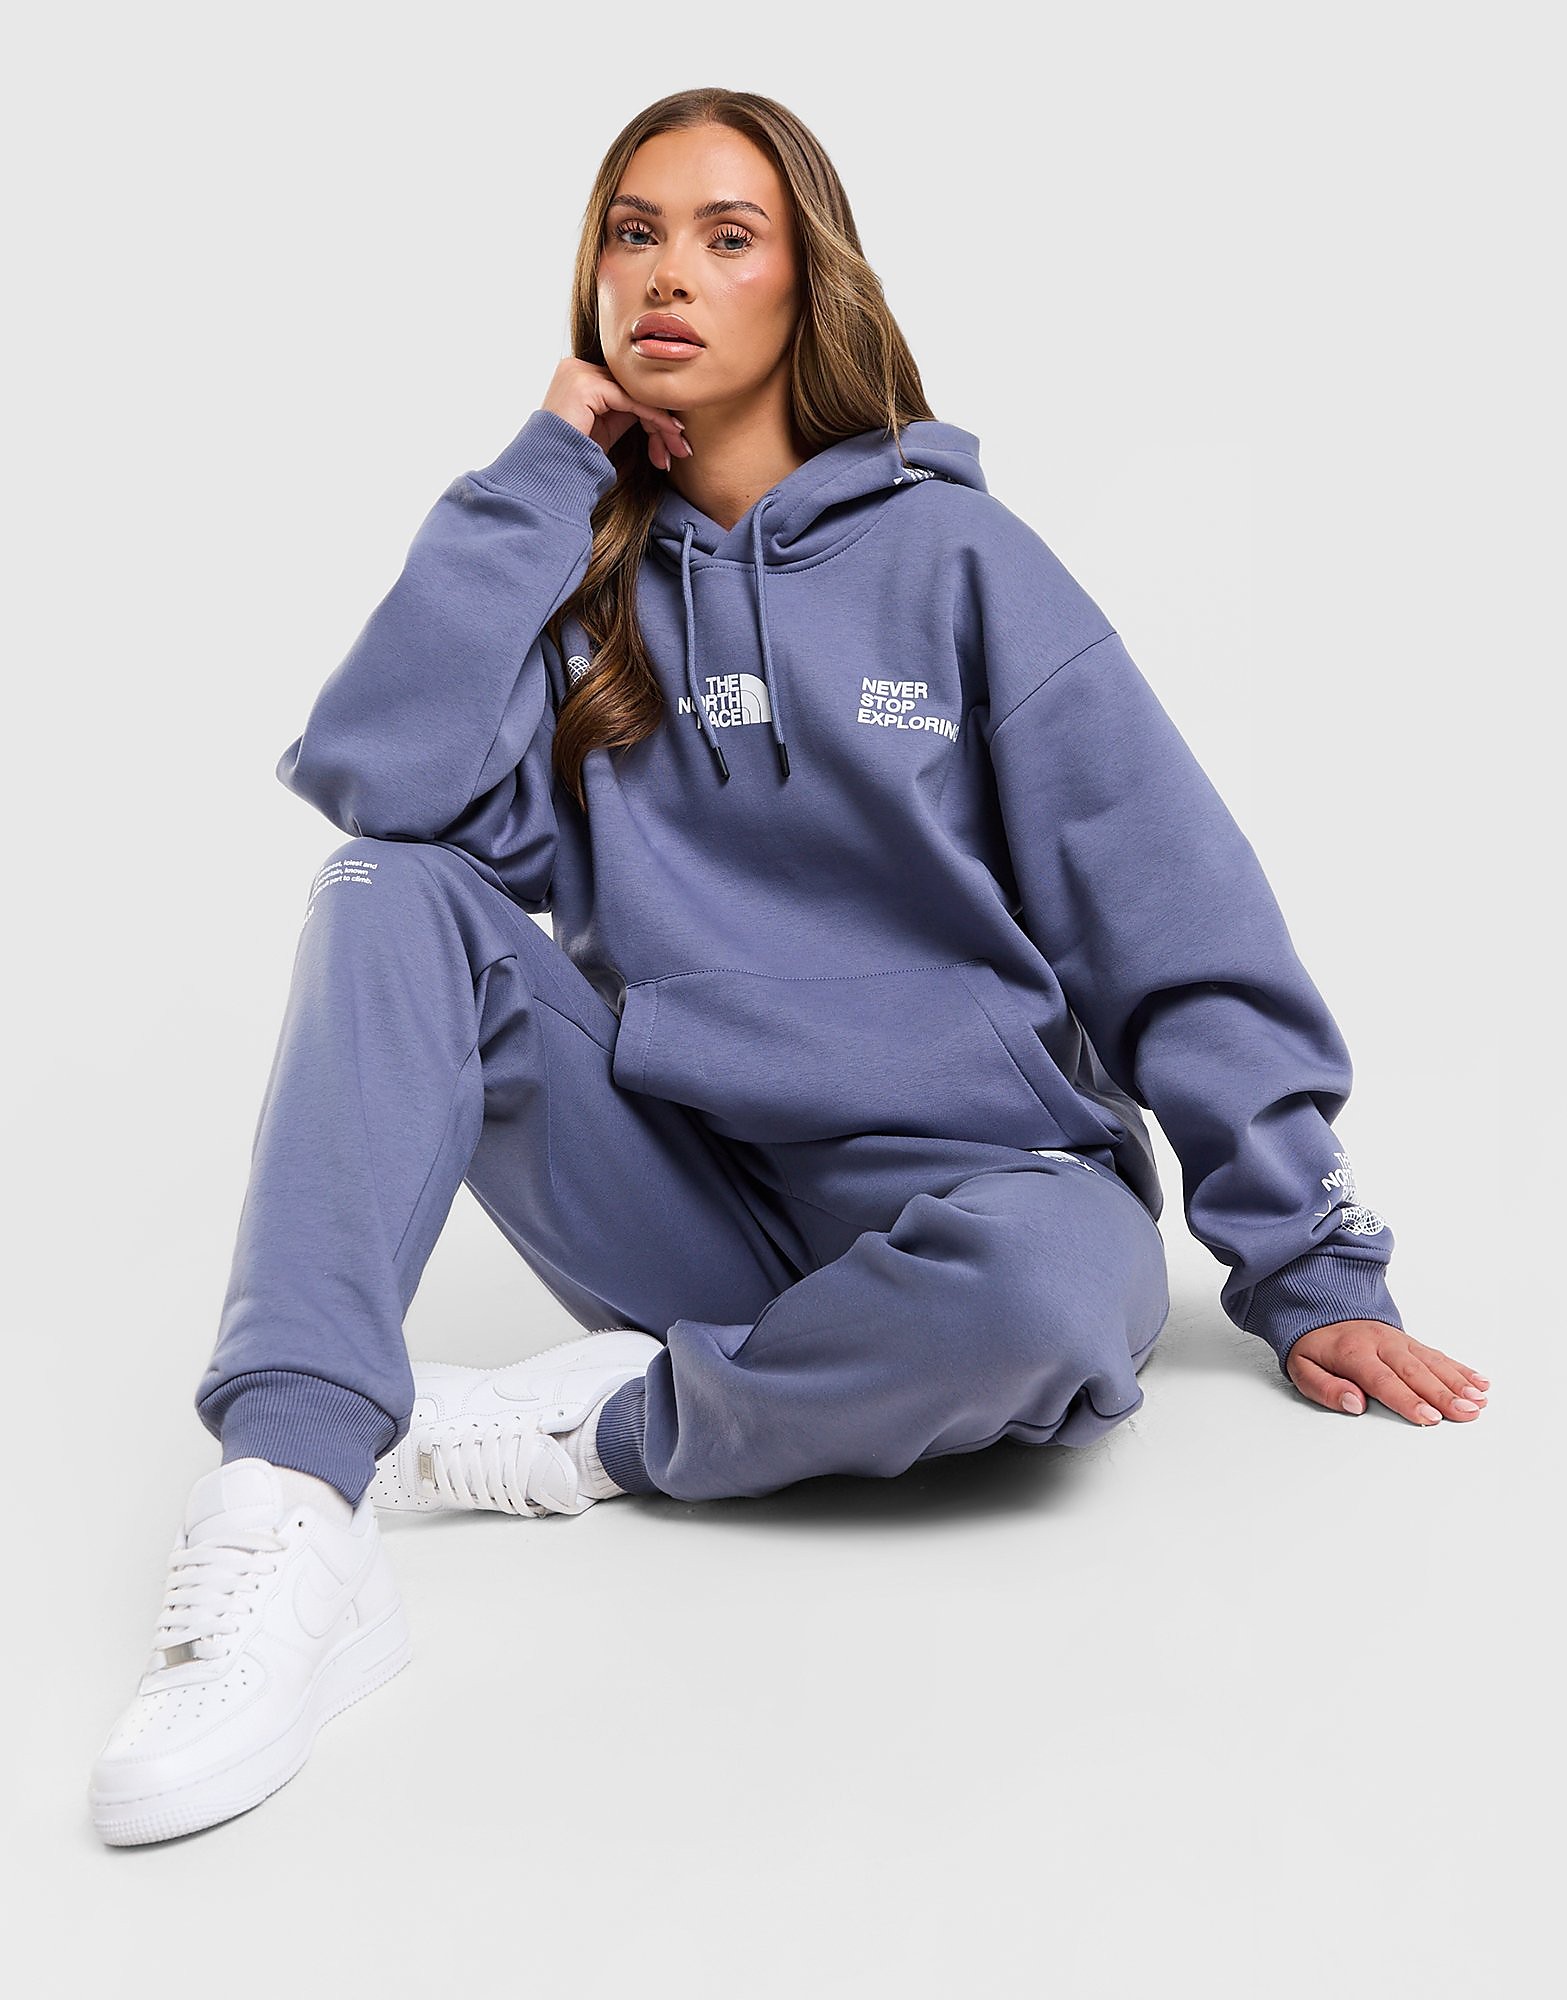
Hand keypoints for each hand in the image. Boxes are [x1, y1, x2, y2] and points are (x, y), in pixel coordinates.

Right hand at [542, 358, 691, 470]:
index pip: (625, 387)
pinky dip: (655, 418)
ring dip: (663, 422)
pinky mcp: (586, 385)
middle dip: (661, 420)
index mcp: (578, 373)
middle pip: (632, 388)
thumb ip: (626, 407)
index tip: (675, 439)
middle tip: (683, 448)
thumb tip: (657, 402)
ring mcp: (579, 372)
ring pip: (636, 394)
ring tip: (680, 446)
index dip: (652, 412)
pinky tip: (671, 433)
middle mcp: (576, 366)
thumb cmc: (575, 454)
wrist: (550, 470)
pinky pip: (632, 400)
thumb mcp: (606, 426)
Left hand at [1286, 1321, 1488, 1423]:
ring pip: (1432, 1362)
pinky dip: (1460, 1369)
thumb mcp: (1302, 1368)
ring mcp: (1399, 1341)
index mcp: (1352, 1351)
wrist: (1321, 1309)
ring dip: (1457, 1382)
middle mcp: (1380, 1343)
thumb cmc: (1314, 1345)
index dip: (1407, 1400)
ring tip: (1478, 1400)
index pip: (1383, 1379)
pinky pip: (1437, 1355)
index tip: (1428, 1418)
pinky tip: (1479, 1382)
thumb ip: (1325, 1388)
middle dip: (1443, 1394)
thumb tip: (1354, 1404)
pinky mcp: (1410, 1342)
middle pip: (1415, 1371)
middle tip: (1466, 1412)